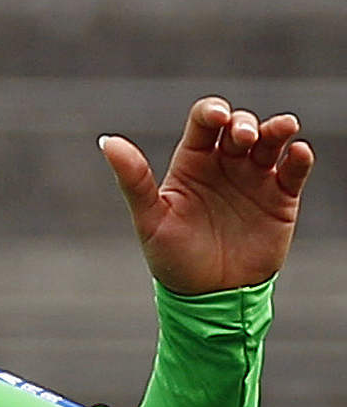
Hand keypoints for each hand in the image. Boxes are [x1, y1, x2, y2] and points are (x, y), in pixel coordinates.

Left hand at [101, 97, 313, 294]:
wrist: (208, 295)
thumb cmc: (172, 256)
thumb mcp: (150, 218)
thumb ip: (133, 179)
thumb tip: (108, 141)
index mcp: (192, 161)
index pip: (204, 122)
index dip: (212, 112)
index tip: (217, 117)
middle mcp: (224, 164)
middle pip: (239, 125)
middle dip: (244, 124)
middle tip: (242, 138)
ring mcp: (254, 179)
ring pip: (270, 141)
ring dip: (276, 130)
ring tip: (282, 129)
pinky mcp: (280, 199)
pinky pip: (293, 171)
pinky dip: (299, 158)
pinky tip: (298, 153)